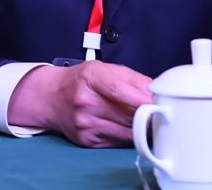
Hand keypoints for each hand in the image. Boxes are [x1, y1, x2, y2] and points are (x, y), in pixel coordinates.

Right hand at [7, 61, 152, 147]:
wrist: (51, 97)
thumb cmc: (80, 81)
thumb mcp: (104, 68)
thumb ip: (132, 78)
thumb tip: (156, 91)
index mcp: (91, 77)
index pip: (119, 90)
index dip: (142, 99)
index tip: (159, 104)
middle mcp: (85, 101)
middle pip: (126, 114)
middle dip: (147, 115)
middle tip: (161, 114)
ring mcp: (85, 123)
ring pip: (125, 132)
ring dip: (141, 129)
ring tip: (148, 122)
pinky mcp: (87, 140)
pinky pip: (117, 142)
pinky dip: (128, 137)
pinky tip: (129, 128)